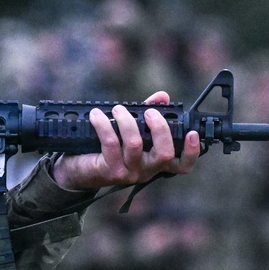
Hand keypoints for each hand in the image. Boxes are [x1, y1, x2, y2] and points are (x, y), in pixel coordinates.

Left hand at [52, 91, 199, 189]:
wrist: (77, 168)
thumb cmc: (106, 147)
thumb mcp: (130, 129)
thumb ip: (148, 113)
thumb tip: (163, 96)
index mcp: (155, 162)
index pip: (182, 165)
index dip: (191, 152)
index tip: (192, 133)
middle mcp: (146, 171)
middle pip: (164, 154)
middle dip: (159, 128)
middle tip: (148, 112)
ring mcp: (129, 173)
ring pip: (135, 145)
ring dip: (127, 121)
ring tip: (117, 109)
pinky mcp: (109, 171)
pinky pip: (111, 143)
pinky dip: (104, 125)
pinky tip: (96, 115)